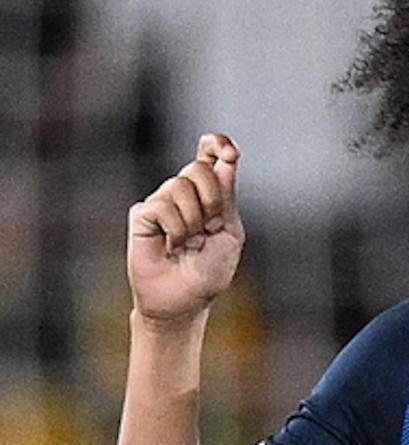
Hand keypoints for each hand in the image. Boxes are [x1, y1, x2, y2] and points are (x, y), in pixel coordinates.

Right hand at [128, 134, 244, 323]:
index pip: (210, 156)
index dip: (218, 144)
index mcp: (210, 194)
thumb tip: (226, 157)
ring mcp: (162, 202)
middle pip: (198, 168)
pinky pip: (162, 206)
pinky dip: (175, 229)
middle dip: (211, 199)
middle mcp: (185, 193)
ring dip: (192, 220)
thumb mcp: (229, 230)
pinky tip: (171, 246)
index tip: (227, 150)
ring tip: (188, 243)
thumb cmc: (210, 270)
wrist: (186, 299)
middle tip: (209, 228)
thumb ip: (225, 195)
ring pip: (179, 185)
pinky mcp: (142, 215)